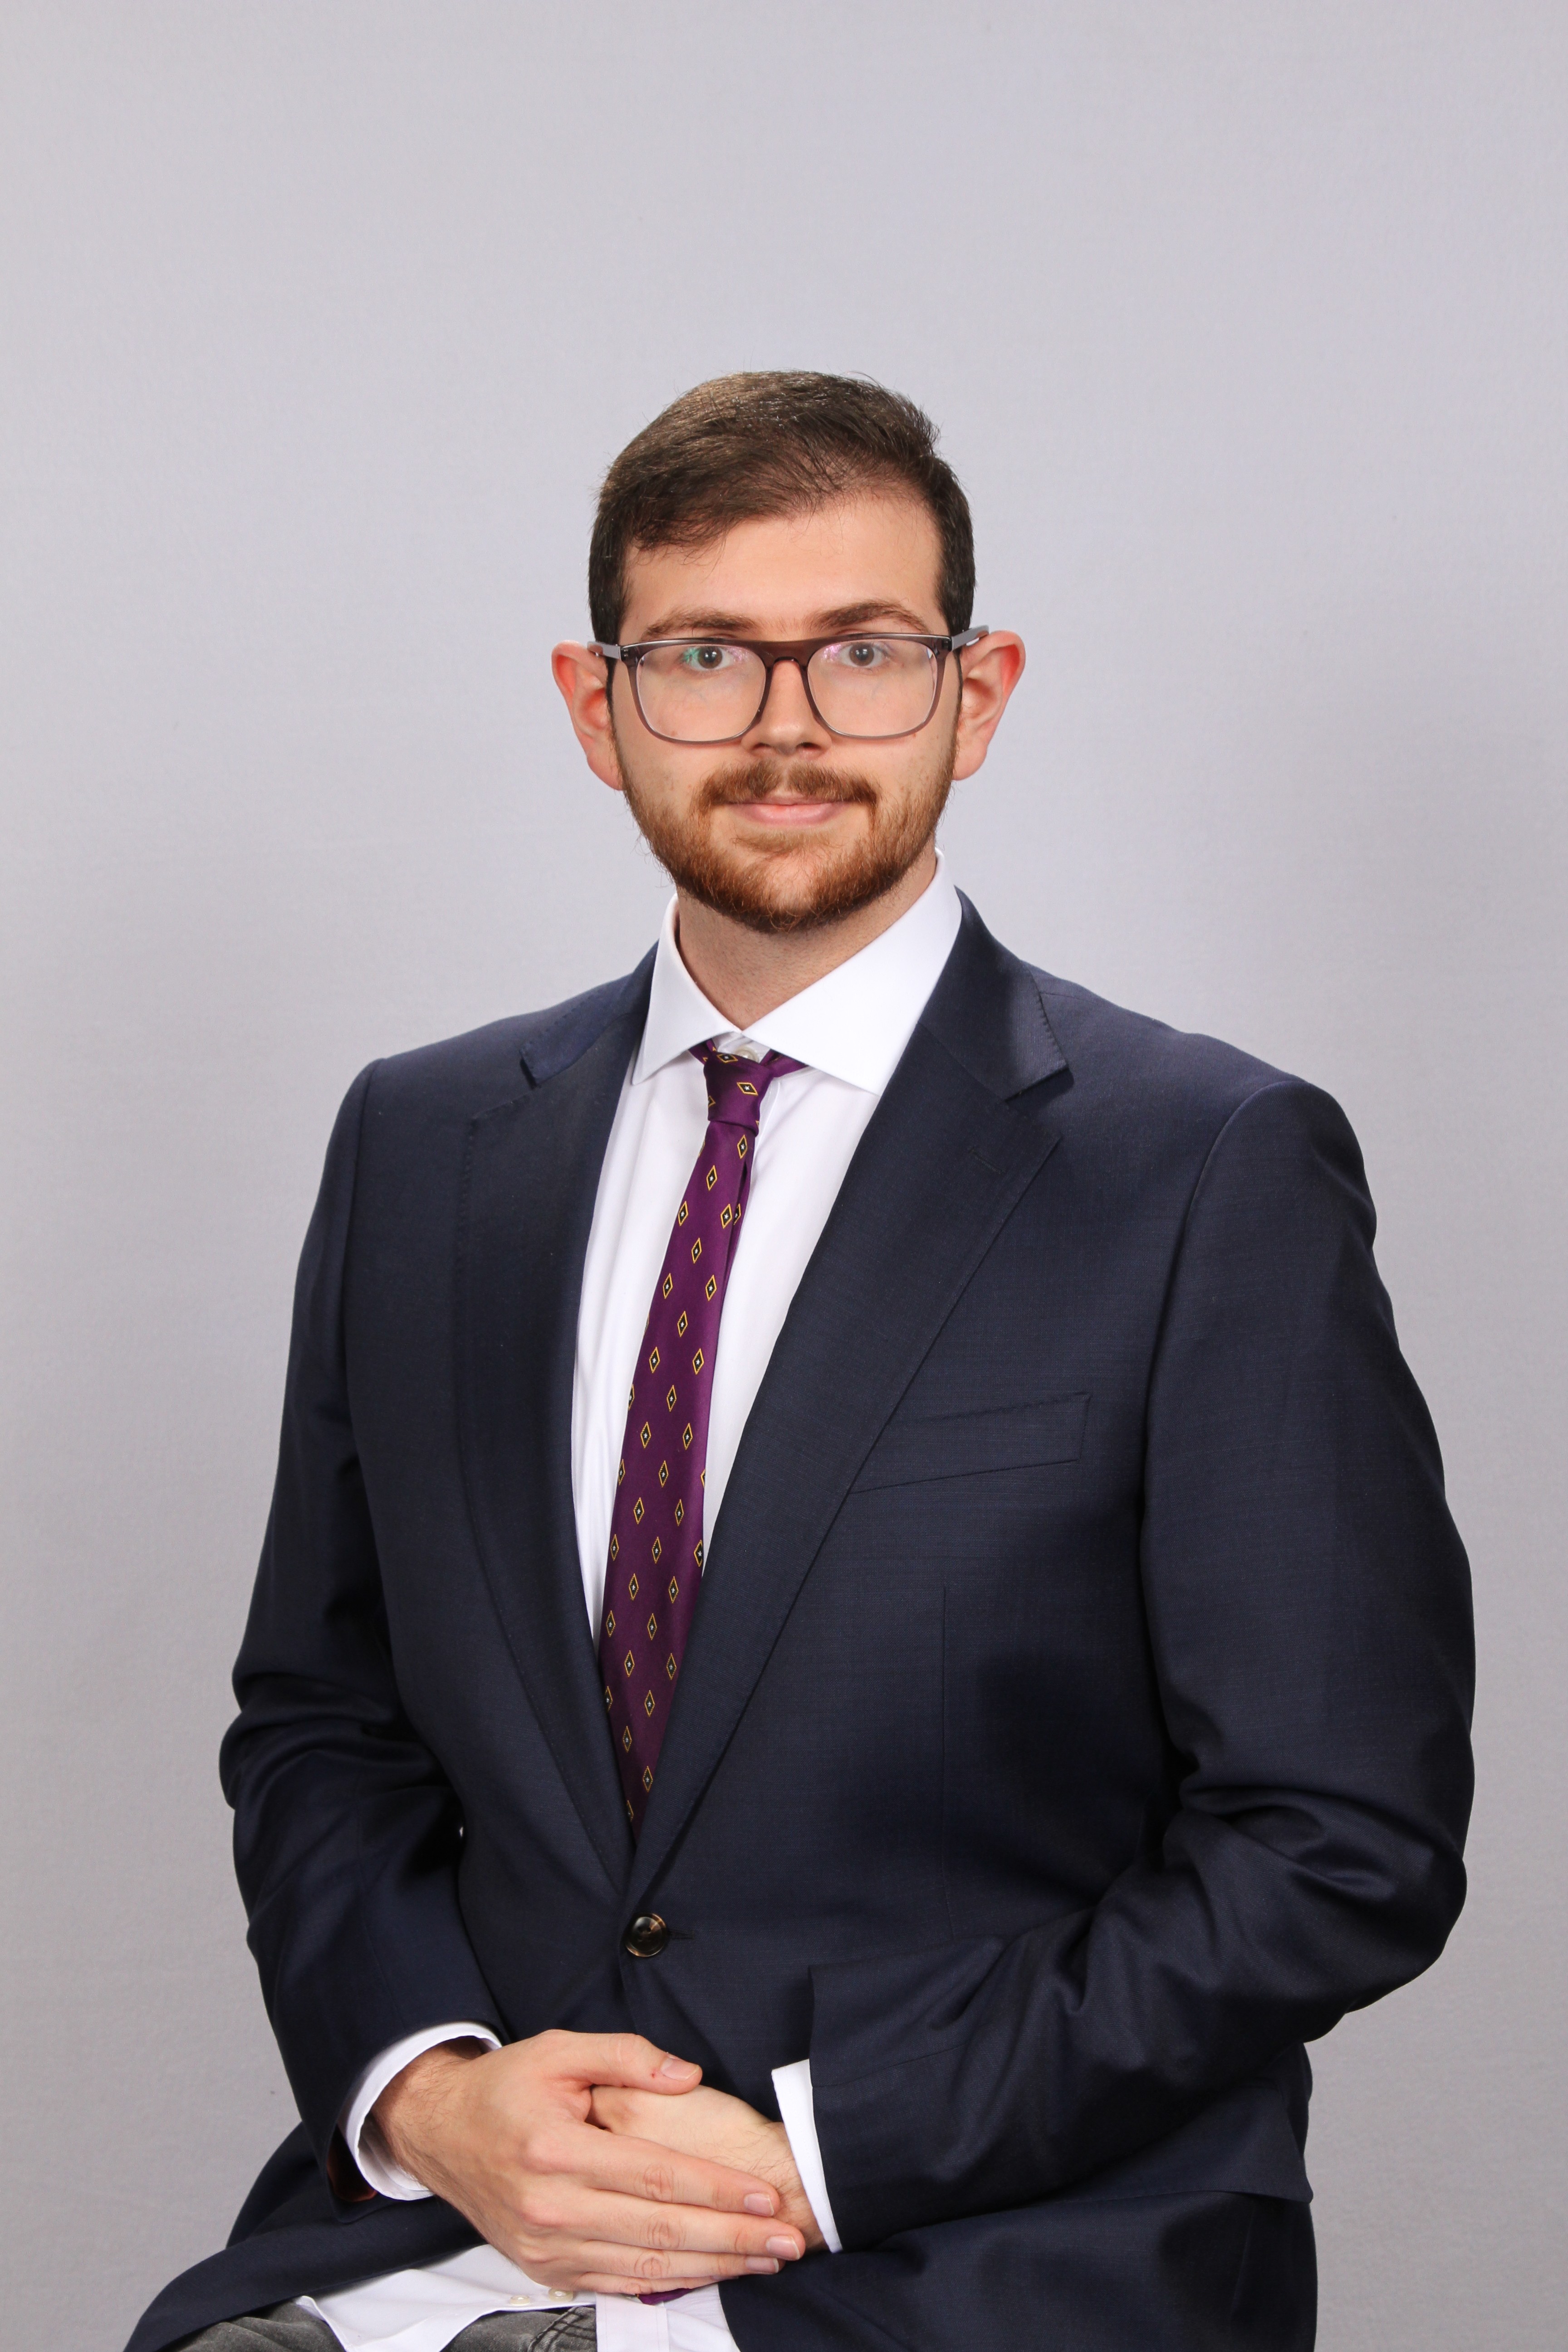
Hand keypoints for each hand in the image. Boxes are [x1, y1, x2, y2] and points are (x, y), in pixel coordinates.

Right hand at [368, 2031, 805, 2296]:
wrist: (440, 2133)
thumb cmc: (504, 2088)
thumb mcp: (558, 2049)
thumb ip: (627, 2055)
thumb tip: (689, 2075)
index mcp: (555, 2149)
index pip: (656, 2175)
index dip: (717, 2189)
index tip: (766, 2196)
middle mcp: (550, 2207)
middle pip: (660, 2229)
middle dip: (732, 2238)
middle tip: (786, 2240)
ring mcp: (546, 2247)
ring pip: (645, 2266)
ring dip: (712, 2267)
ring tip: (763, 2262)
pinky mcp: (545, 2269)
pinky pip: (618, 2283)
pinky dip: (669, 2281)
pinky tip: (708, 2274)